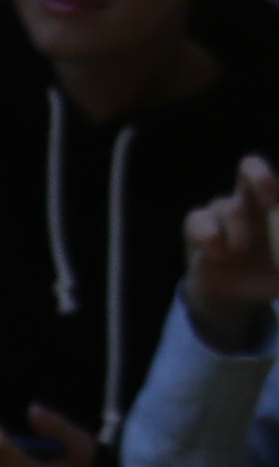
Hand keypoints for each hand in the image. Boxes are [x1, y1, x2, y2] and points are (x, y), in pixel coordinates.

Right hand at [194, 155, 278, 355]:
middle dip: (259, 177)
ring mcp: (219, 215)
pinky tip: (216, 253)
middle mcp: (246, 202)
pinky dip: (207, 234)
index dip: (277, 184)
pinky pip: (197, 220)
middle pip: (248, 167)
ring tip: (240, 249)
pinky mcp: (196, 230)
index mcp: (272, 205)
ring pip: (227, 206)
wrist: (233, 300)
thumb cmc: (267, 276)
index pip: (276, 182)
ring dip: (237, 226)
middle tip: (270, 203)